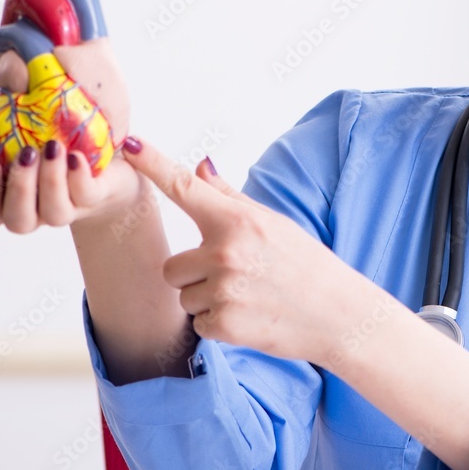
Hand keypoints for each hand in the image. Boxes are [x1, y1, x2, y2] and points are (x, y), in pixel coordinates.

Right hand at [0, 139, 144, 232]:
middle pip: (19, 220)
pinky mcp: (97, 198)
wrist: (105, 164)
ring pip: (55, 213)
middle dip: (19, 188)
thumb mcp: (16, 144)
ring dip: (51, 180)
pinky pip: (86, 195)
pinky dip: (79, 176)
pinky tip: (76, 156)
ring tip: (53, 148)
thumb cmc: (52, 154)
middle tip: (25, 154)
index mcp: (12, 202)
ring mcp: (70, 209)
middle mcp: (39, 212)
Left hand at [125, 139, 363, 362]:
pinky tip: (249, 316)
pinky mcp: (225, 325)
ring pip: (183, 297)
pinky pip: (198, 323)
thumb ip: (228, 198)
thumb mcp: (271, 223)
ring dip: (206, 300)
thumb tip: (201, 166)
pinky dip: (218, 324)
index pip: (184, 187)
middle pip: (171, 266)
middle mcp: (226, 252)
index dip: (153, 164)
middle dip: (194, 274)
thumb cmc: (305, 264)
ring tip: (247, 296)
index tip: (130, 144)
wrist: (338, 313)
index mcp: (237, 221)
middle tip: (235, 277)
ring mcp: (224, 290)